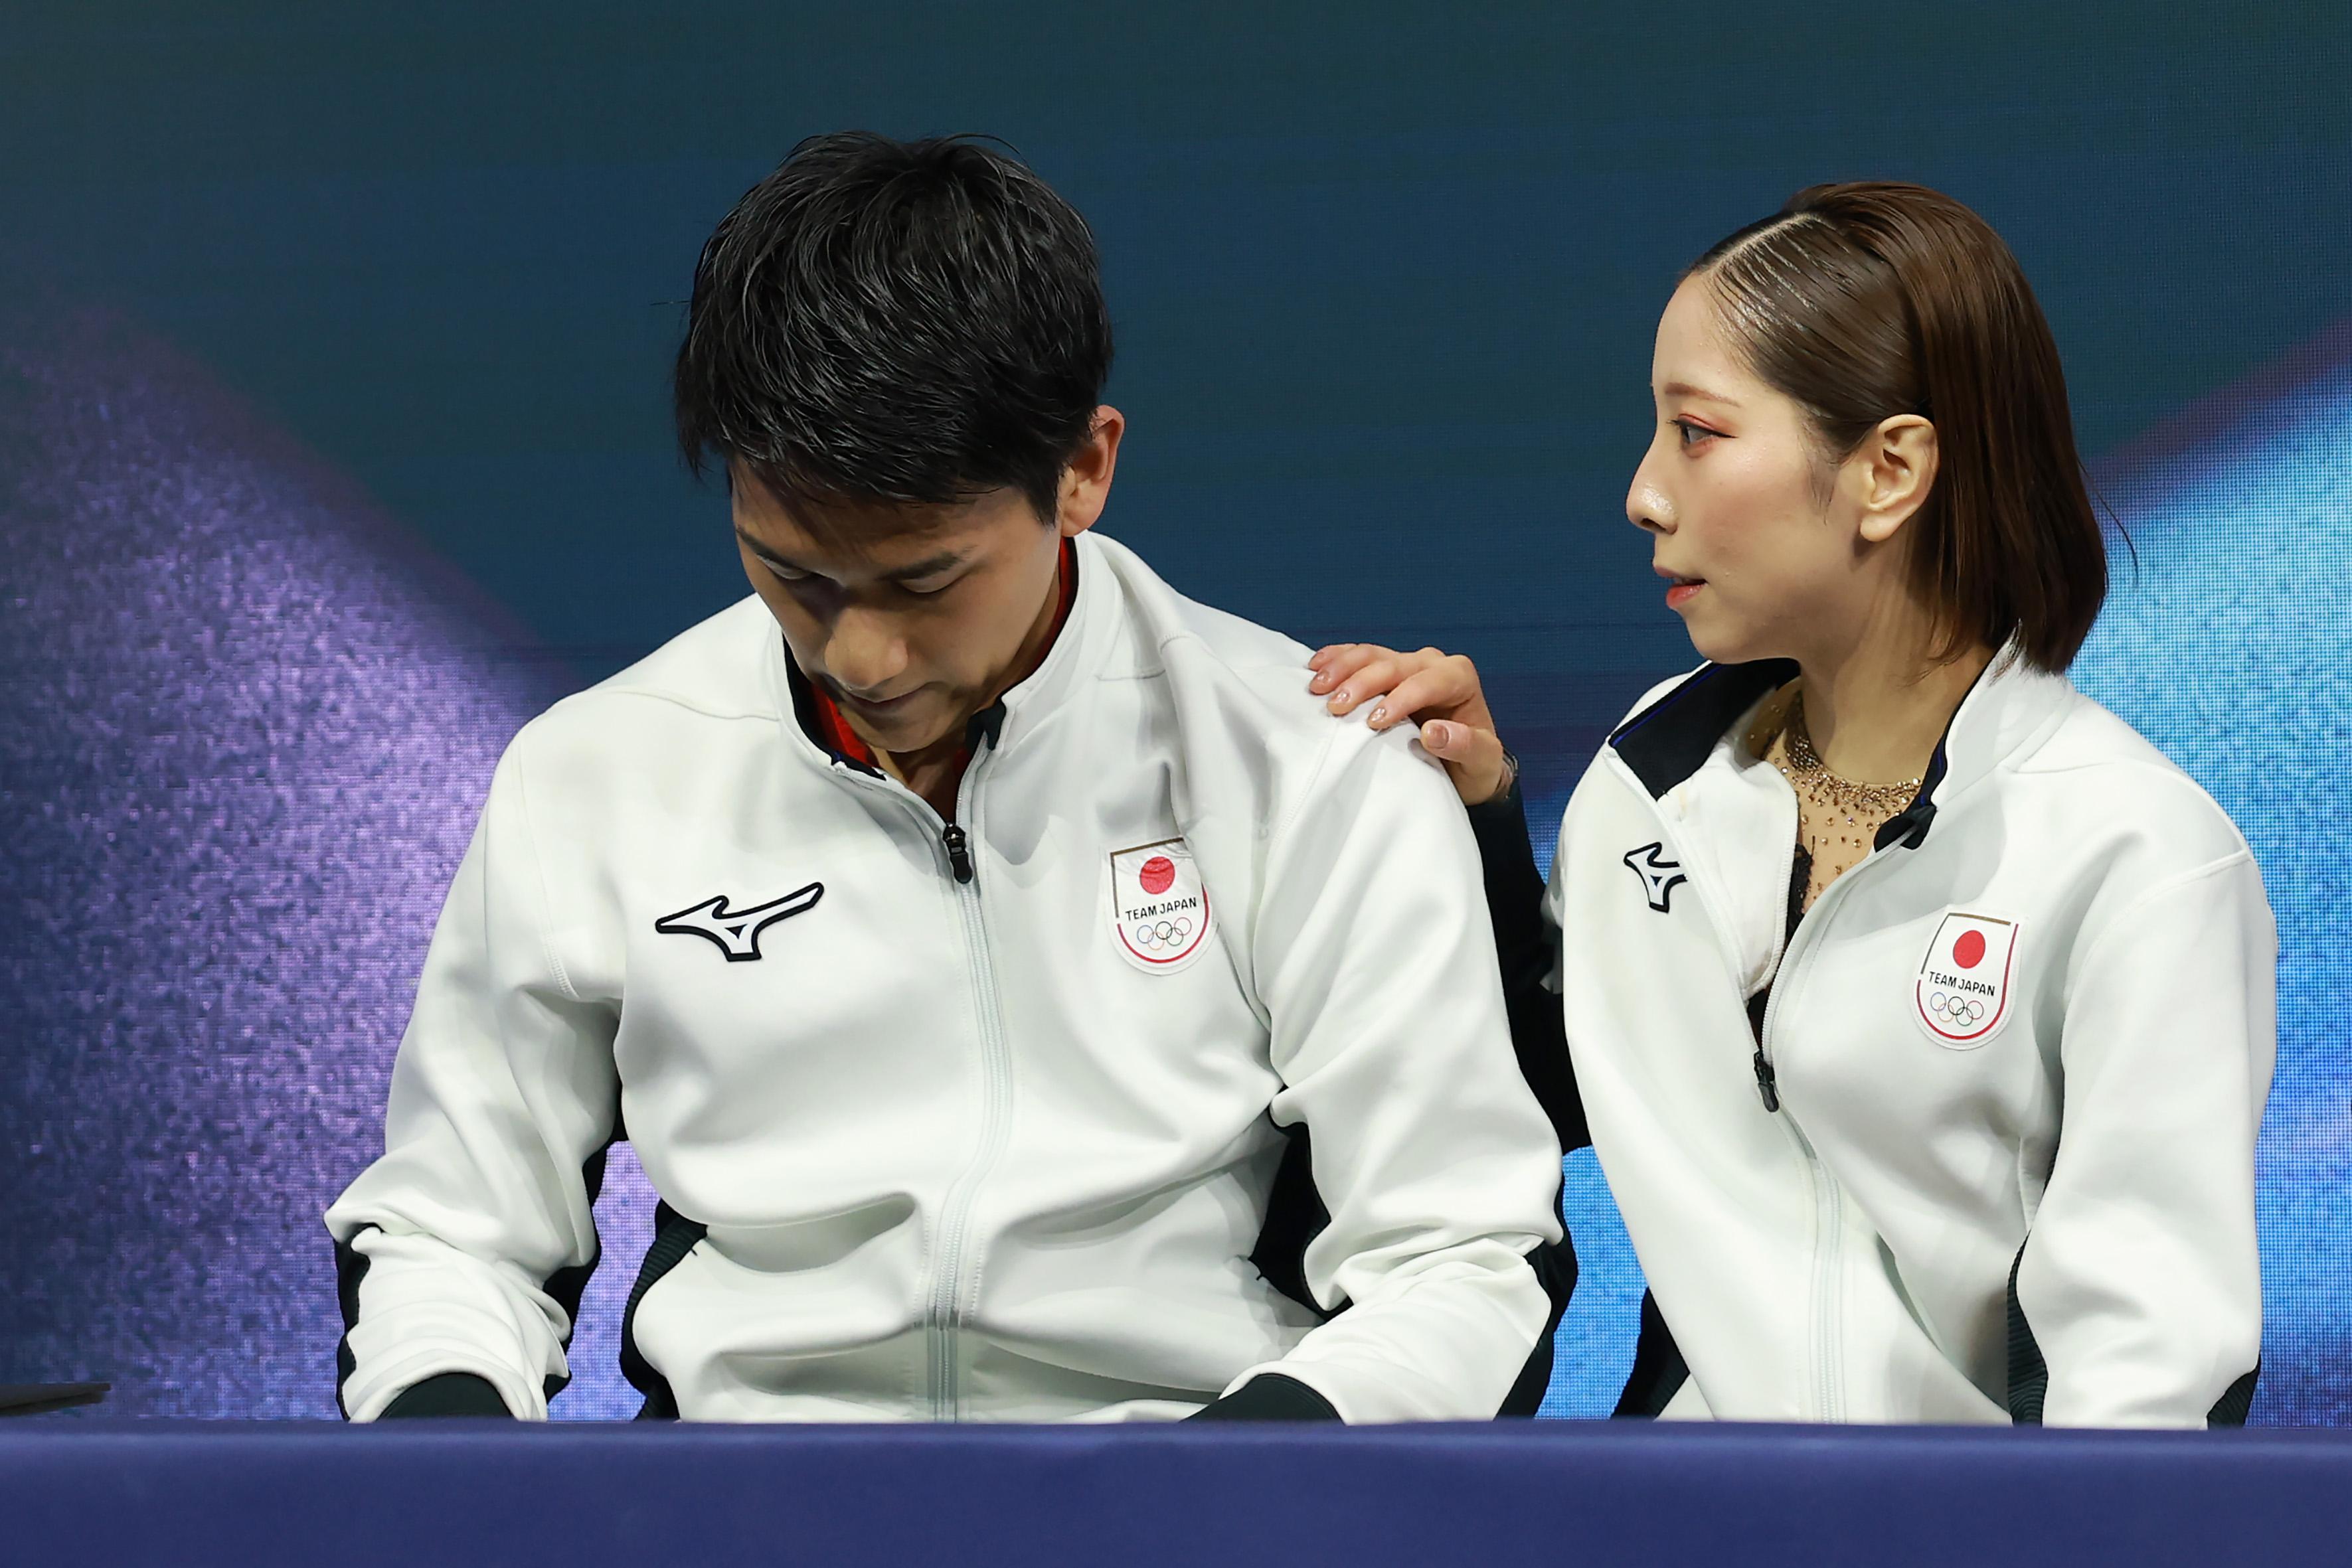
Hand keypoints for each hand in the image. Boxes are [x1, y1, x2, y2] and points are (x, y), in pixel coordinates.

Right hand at [1307, 643, 1511, 804]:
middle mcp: (1432, 664)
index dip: (1400, 698)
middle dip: (1362, 683)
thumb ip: (1464, 746)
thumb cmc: (1475, 763)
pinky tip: (1315, 667)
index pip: (1425, 681)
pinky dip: (1336, 658)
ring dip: (1342, 668)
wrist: (1465, 765)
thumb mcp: (1482, 762)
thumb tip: (1432, 732)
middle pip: (1392, 664)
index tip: (1376, 722)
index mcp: (1458, 677)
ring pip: (1371, 655)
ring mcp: (1407, 665)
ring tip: (1317, 687)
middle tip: (1335, 707)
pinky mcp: (1387, 672)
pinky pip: (1359, 656)